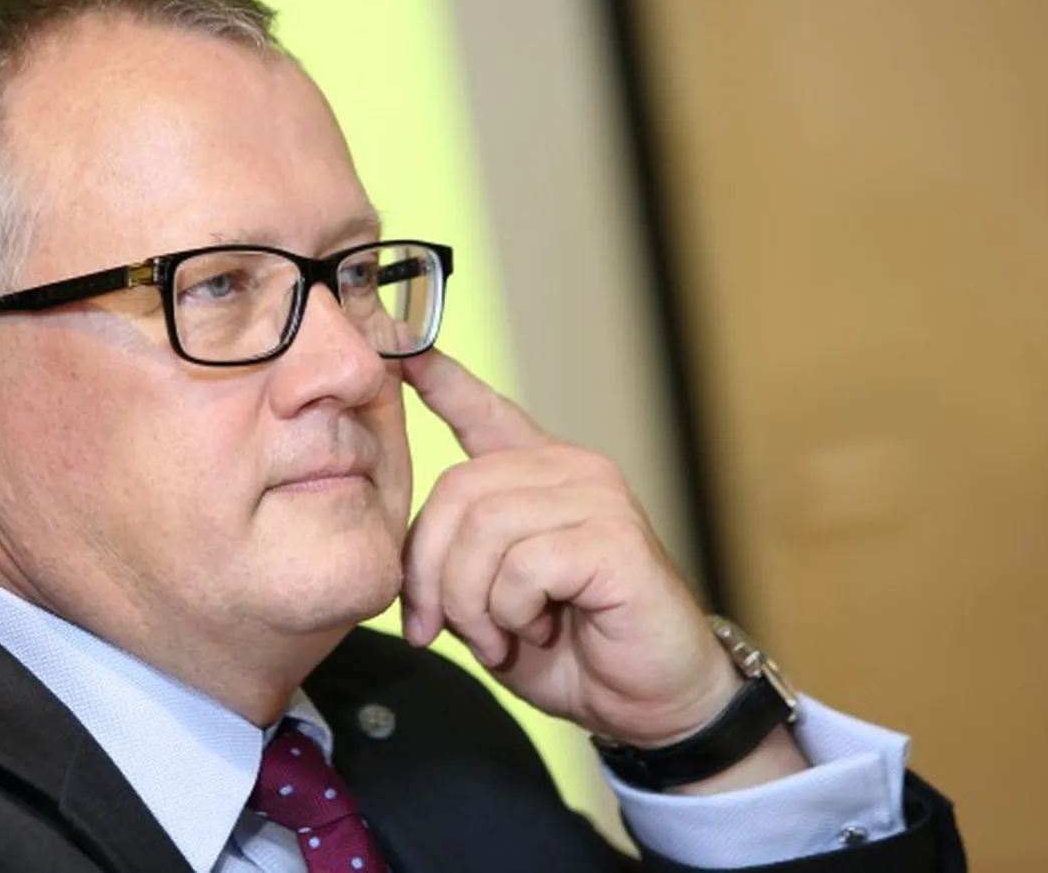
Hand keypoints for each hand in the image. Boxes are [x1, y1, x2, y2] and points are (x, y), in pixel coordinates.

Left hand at [399, 349, 742, 748]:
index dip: (438, 377)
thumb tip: (397, 563)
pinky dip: (513, 611)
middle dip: (431, 573)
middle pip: (455, 491)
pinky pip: (523, 564)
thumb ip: (453, 563)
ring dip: (474, 602)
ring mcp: (597, 496)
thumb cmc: (574, 648)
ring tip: (502, 636)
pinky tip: (539, 628)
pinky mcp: (615, 536)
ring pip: (484, 530)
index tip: (398, 346)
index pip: (482, 409)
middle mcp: (570, 470)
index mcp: (539, 477)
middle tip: (443, 628)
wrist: (651, 701)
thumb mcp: (491, 601)